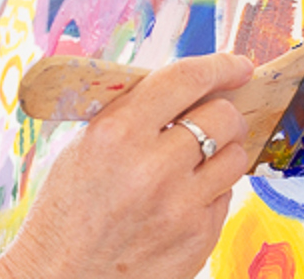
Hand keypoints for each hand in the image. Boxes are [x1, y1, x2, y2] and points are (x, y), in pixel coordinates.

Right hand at [0, 53, 254, 277]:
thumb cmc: (66, 213)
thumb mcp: (81, 150)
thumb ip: (131, 116)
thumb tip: (188, 91)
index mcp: (116, 134)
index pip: (186, 80)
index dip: (220, 66)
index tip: (238, 65)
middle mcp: (154, 168)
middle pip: (223, 116)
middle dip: (221, 111)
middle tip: (210, 118)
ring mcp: (181, 207)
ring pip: (235, 157)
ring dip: (221, 152)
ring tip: (193, 163)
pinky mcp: (199, 239)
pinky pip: (225, 198)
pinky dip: (209, 193)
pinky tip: (180, 202)